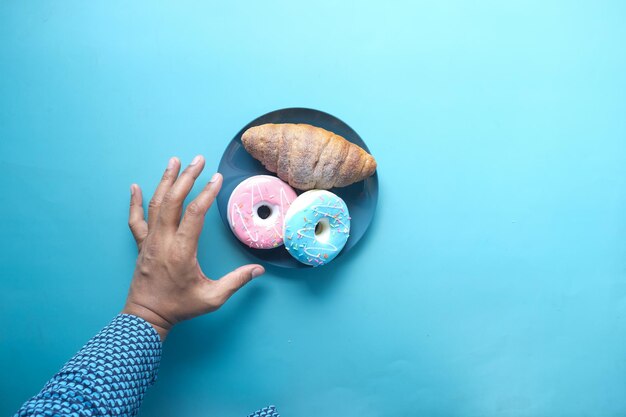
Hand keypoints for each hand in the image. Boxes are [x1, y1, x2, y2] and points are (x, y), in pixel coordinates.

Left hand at [123, 155, 264, 339]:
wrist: (146, 317)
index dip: (206, 194)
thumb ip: (236, 282)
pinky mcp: (142, 245)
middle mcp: (163, 241)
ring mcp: (150, 241)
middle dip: (186, 177)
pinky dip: (135, 202)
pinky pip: (135, 220)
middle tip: (197, 159)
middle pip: (173, 201)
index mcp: (181, 251)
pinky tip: (135, 187)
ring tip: (174, 161)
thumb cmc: (180, 307)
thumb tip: (258, 270)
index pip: (194, 214)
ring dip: (165, 181)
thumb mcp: (212, 298)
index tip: (215, 178)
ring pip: (155, 205)